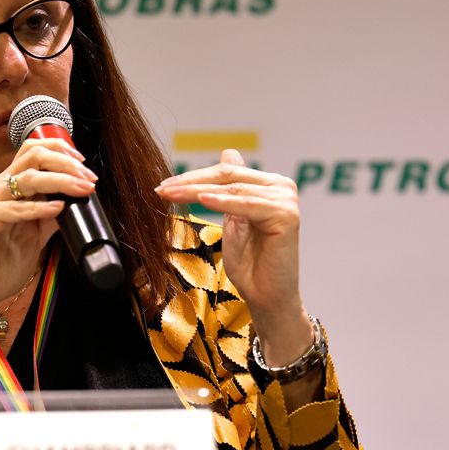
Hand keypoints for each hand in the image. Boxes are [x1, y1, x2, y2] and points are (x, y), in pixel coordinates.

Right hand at [0, 138, 97, 318]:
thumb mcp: (33, 239)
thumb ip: (48, 220)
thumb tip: (73, 206)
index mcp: (8, 189)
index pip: (33, 153)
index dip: (61, 152)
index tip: (85, 168)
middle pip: (32, 156)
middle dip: (65, 162)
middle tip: (88, 178)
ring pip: (27, 177)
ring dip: (60, 180)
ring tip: (82, 189)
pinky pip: (14, 208)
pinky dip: (39, 207)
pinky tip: (57, 208)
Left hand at [155, 149, 310, 363]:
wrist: (266, 297)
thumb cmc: (249, 264)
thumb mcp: (233, 220)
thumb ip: (229, 190)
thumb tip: (229, 153)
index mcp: (269, 185)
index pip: (225, 172)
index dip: (193, 176)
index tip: (163, 185)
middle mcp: (282, 187)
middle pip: (227, 177)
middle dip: (190, 181)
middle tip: (161, 188)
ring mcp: (286, 200)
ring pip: (232, 189)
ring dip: (197, 190)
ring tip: (170, 194)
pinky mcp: (287, 216)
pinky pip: (246, 205)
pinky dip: (222, 202)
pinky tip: (201, 199)